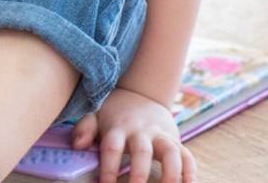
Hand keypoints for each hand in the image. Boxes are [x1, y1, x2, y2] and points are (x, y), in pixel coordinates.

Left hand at [72, 86, 193, 182]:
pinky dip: (190, 170)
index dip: (108, 167)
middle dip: (140, 172)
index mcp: (118, 127)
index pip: (112, 147)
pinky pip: (187, 155)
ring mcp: (161, 136)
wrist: (141, 94)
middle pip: (142, 151)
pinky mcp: (175, 141)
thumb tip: (77, 145)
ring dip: (171, 173)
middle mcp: (141, 131)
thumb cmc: (114, 112)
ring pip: (170, 153)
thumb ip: (85, 128)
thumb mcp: (96, 114)